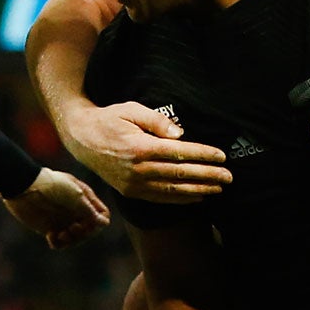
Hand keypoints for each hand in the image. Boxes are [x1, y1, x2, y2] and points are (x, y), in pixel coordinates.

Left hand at [2, 167, 109, 248]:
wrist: (25, 188)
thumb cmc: (52, 186)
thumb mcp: (76, 196)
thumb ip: (90, 211)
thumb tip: (104, 223)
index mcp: (85, 201)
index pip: (102, 216)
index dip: (98, 223)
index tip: (88, 222)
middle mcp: (76, 212)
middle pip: (90, 231)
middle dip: (84, 234)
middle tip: (73, 228)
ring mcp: (63, 220)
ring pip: (75, 240)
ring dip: (71, 241)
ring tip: (60, 234)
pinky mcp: (50, 228)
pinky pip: (59, 243)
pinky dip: (57, 243)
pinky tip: (50, 235)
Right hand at [65, 101, 231, 202]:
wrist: (81, 138)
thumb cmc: (110, 119)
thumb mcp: (132, 110)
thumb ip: (158, 122)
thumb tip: (181, 134)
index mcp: (140, 147)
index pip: (179, 153)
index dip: (203, 155)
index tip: (222, 156)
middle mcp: (137, 169)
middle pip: (180, 174)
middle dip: (208, 176)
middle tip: (229, 176)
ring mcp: (133, 184)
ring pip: (172, 191)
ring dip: (199, 190)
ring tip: (219, 189)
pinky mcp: (130, 192)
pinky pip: (160, 199)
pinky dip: (181, 199)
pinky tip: (198, 197)